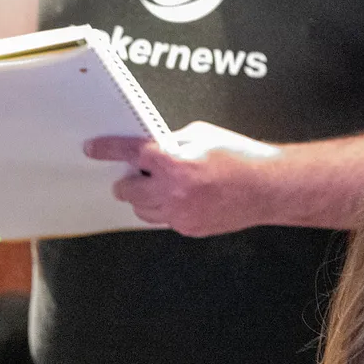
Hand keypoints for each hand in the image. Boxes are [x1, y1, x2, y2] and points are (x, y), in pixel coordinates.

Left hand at [86, 121, 282, 237]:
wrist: (270, 186)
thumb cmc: (243, 158)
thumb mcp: (204, 136)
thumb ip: (173, 141)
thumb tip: (153, 146)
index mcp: (176, 163)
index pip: (131, 153)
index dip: (108, 150)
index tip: (93, 149)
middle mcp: (173, 191)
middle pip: (127, 190)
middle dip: (128, 181)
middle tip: (138, 174)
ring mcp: (179, 214)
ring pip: (141, 209)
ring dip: (145, 197)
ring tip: (166, 186)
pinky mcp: (186, 228)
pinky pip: (162, 220)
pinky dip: (165, 209)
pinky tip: (183, 198)